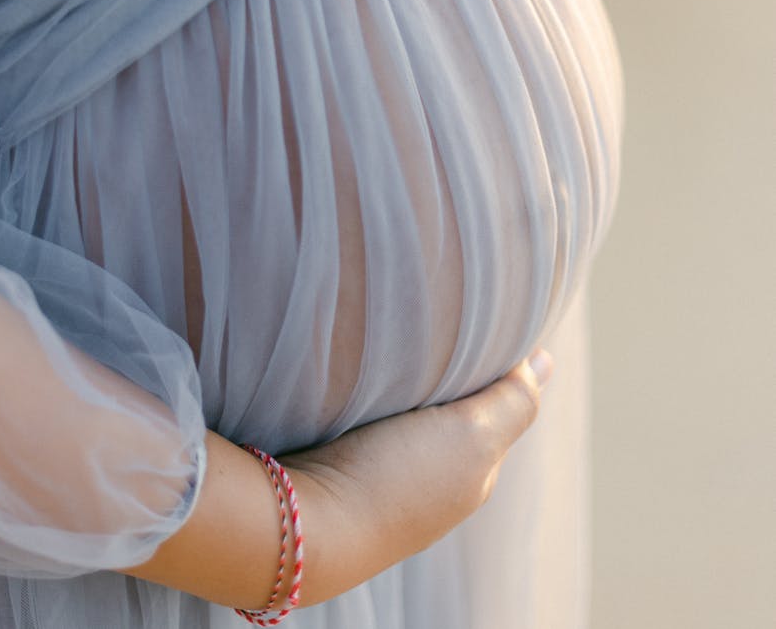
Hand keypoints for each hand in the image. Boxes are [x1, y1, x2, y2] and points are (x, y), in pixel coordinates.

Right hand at [125, 350, 552, 607]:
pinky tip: (358, 374)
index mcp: (471, 474)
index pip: (494, 408)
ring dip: (407, 383)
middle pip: (450, 413)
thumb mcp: (471, 437)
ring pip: (408, 416)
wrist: (300, 528)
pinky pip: (366, 421)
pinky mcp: (338, 468)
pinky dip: (370, 394)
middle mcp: (432, 483)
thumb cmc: (392, 481)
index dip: (492, 365)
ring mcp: (383, 479)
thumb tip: (545, 362)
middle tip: (439, 319)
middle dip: (451, 373)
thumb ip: (511, 401)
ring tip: (397, 337)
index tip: (483, 318)